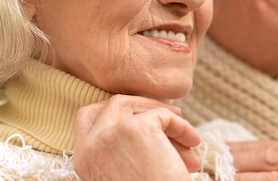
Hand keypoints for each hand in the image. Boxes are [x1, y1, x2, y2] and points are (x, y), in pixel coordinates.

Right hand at [73, 95, 199, 180]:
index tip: (140, 115)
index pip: (86, 117)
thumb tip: (147, 120)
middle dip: (144, 106)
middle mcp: (92, 144)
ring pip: (140, 107)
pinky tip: (193, 142)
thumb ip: (121, 152)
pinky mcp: (137, 127)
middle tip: (169, 115)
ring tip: (188, 139)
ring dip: (167, 118)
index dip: (114, 111)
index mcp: (83, 159)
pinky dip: (182, 126)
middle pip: (114, 104)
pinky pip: (164, 115)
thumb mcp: (122, 173)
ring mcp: (112, 132)